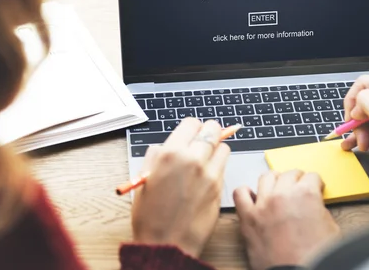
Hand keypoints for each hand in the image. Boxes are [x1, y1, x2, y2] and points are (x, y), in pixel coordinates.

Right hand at [131, 118, 229, 257]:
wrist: (167, 244)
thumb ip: (156, 156)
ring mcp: (209, 173)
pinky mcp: (220, 186)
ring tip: (205, 160)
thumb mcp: (144, 179)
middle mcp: (192, 159)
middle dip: (208, 133)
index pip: (191, 123)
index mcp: (170, 154)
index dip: (191, 128)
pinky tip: (207, 175)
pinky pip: (224, 166)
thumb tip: (166, 146)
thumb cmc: (150, 216)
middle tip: (202, 141)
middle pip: (212, 130)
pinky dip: (219, 166)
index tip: (190, 134)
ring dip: (216, 149)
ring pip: (223, 146)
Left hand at [233, 170, 338, 269]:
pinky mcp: (248, 217)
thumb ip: (320, 209)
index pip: (312, 176)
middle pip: (289, 174)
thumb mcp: (331, 228)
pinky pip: (240, 194)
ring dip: (274, 181)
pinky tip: (254, 198)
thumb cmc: (314, 256)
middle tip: (298, 189)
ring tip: (277, 189)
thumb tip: (314, 204)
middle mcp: (283, 194)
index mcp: (306, 194)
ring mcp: (263, 204)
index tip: (314, 188)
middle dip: (297, 180)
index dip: (315, 183)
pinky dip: (246, 193)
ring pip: (266, 177)